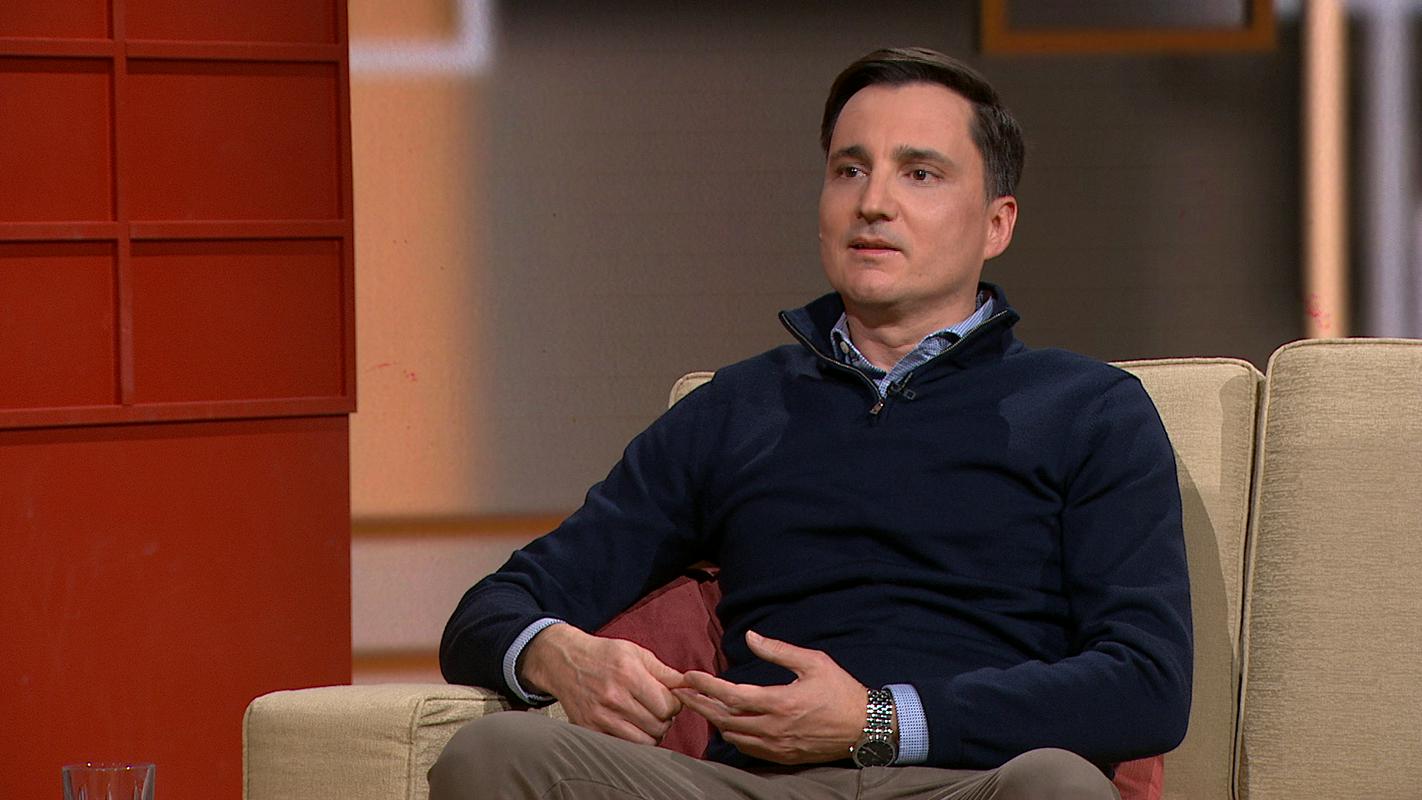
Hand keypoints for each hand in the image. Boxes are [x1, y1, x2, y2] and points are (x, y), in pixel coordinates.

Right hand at [520, 623, 686, 745]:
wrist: (564, 662)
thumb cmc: (603, 655)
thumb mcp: (635, 653)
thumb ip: (664, 672)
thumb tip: (691, 685)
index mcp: (628, 674)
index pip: (668, 706)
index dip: (675, 705)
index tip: (669, 700)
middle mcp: (614, 697)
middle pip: (658, 726)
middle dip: (665, 720)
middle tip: (658, 710)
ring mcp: (600, 716)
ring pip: (643, 742)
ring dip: (651, 734)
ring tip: (647, 720)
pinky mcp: (589, 729)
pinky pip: (623, 746)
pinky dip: (632, 741)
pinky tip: (631, 726)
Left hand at [674, 630, 866, 763]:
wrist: (864, 727)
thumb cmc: (840, 690)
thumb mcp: (813, 662)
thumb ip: (778, 650)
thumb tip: (750, 637)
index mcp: (780, 702)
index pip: (731, 695)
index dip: (706, 686)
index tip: (688, 676)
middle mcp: (774, 727)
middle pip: (724, 718)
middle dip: (699, 704)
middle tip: (681, 691)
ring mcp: (777, 746)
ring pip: (733, 736)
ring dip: (713, 720)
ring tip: (699, 705)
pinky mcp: (782, 757)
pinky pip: (747, 749)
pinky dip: (731, 736)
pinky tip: (725, 724)